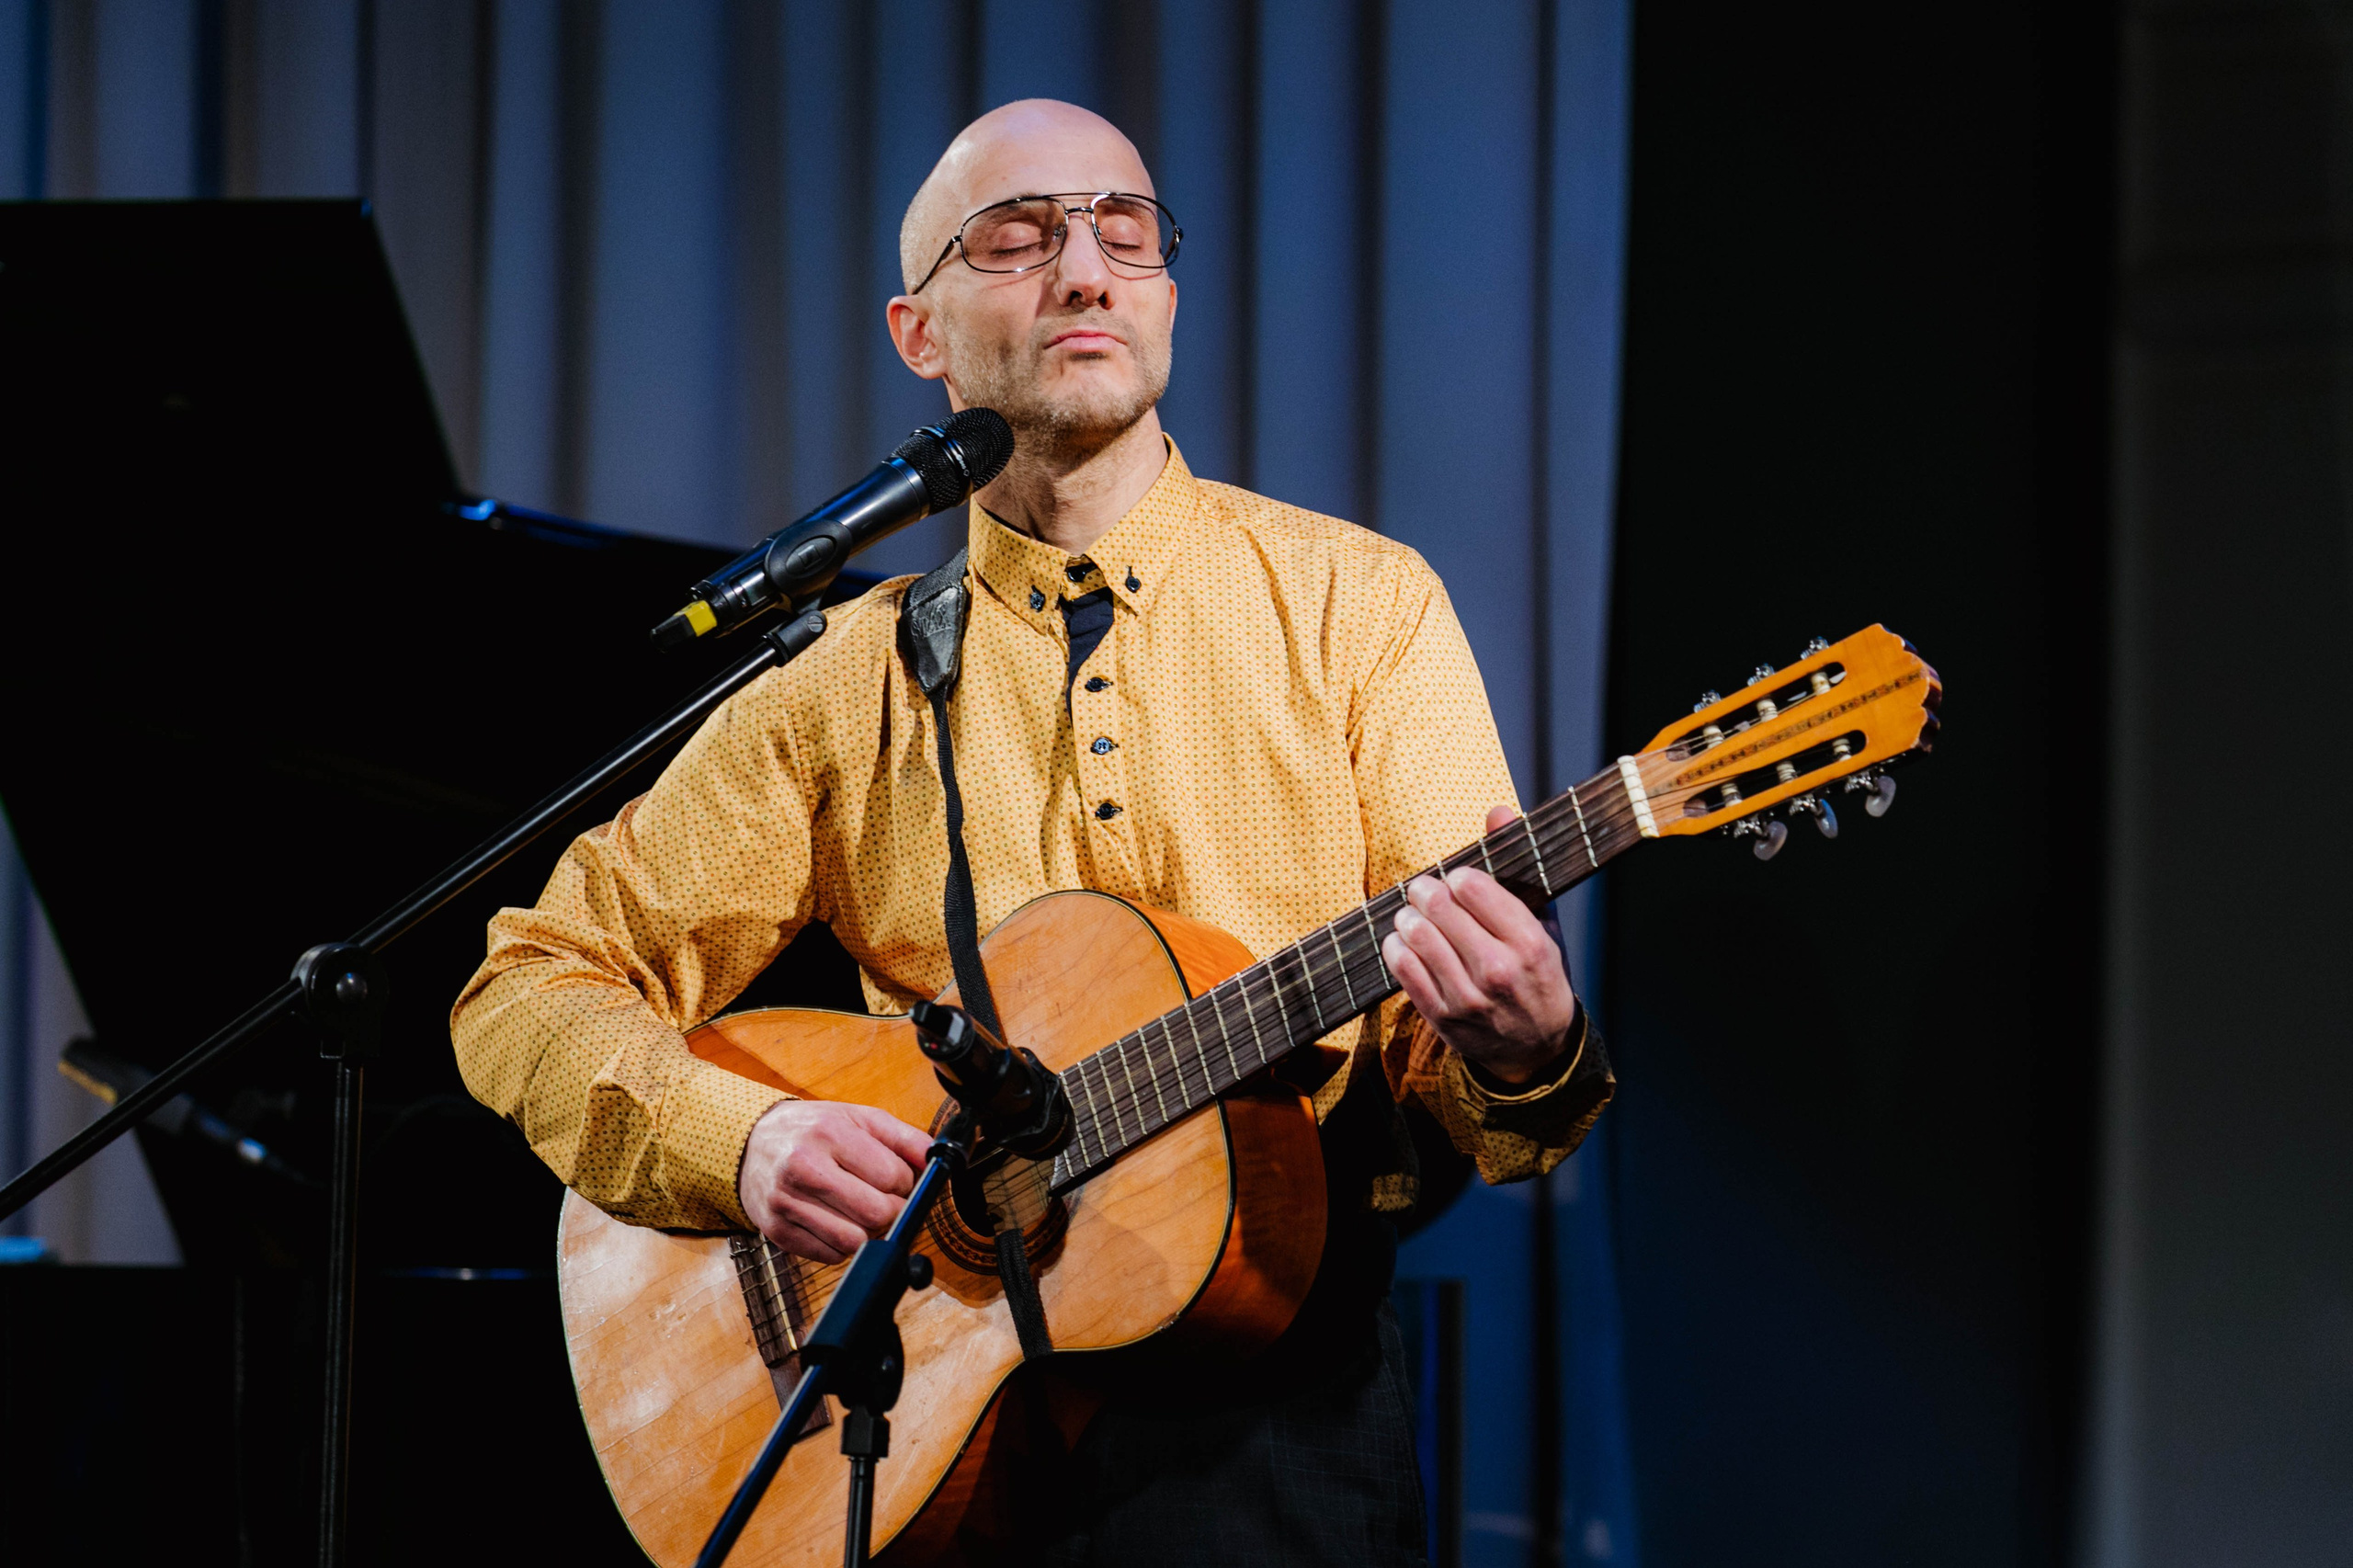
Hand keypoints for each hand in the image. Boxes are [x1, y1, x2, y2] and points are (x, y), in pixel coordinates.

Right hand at [737, 1100, 933, 1262]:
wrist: (750, 1143)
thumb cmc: (811, 1130)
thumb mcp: (858, 1117)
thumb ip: (903, 1137)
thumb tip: (936, 1160)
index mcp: (830, 1133)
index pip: (893, 1176)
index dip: (907, 1183)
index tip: (899, 1180)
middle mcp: (804, 1167)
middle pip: (877, 1213)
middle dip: (893, 1211)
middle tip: (887, 1201)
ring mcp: (786, 1202)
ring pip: (854, 1241)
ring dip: (870, 1233)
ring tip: (862, 1212)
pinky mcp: (777, 1231)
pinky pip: (830, 1256)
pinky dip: (843, 1245)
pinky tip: (837, 1222)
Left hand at [1380, 805, 1580, 1087]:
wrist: (1537, 1050)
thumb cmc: (1538, 977)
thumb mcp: (1542, 923)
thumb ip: (1519, 866)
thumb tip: (1498, 809)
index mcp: (1529, 943)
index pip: (1474, 888)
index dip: (1457, 877)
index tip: (1456, 879)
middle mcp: (1498, 971)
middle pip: (1440, 909)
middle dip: (1425, 891)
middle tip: (1423, 890)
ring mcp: (1467, 998)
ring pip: (1416, 938)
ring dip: (1406, 918)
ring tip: (1411, 914)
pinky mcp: (1442, 1018)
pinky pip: (1403, 971)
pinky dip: (1395, 949)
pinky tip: (1401, 941)